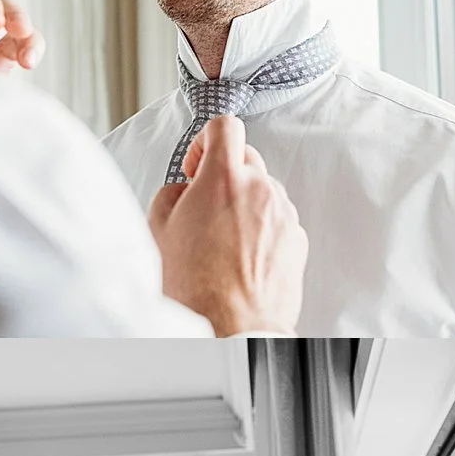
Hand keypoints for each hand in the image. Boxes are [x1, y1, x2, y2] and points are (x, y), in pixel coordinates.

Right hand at [146, 114, 306, 336]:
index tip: (197, 167)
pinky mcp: (297, 239)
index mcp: (222, 179)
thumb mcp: (158, 232)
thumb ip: (170, 195)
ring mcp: (283, 213)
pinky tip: (241, 260)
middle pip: (246, 158)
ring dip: (244, 206)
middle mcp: (259, 188)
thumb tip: (183, 191)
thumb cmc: (195, 288)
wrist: (232, 329)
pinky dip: (262, 232)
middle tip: (204, 210)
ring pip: (263, 191)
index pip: (224, 126)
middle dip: (224, 177)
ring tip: (222, 245)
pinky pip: (278, 221)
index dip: (206, 141)